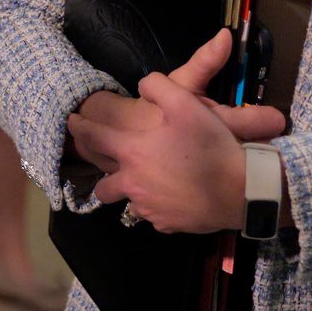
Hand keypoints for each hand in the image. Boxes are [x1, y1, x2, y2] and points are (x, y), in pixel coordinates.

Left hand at [65, 30, 287, 233]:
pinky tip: (172, 197)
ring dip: (131, 193)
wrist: (241, 189)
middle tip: (111, 168)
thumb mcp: (186, 102)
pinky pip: (153, 216)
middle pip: (102, 186)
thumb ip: (158, 86)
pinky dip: (157, 206)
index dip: (78, 128)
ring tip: (145, 184)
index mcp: (132, 152)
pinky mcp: (167, 225)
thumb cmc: (210, 144)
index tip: (70, 123)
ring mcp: (149, 209)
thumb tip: (143, 85)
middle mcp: (133, 184)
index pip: (93, 138)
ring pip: (128, 203)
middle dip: (102, 177)